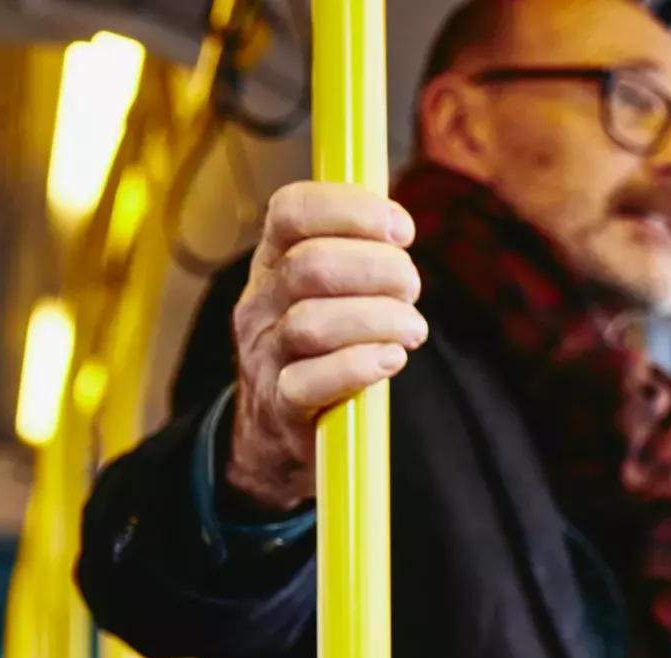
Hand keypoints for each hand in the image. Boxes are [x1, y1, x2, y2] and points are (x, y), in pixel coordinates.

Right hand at [225, 182, 425, 512]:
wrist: (278, 433)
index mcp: (271, 263)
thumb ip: (355, 257)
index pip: (291, 210)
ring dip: (379, 319)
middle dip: (380, 270)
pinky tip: (391, 360)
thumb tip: (398, 228)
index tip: (402, 230)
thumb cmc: (321, 352)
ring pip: (313, 323)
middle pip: (311, 265)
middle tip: (412, 290)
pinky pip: (311, 381)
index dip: (351, 209)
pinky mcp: (279, 406)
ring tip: (412, 329)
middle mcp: (258, 303)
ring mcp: (264, 356)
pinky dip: (360, 366)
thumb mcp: (327, 295)